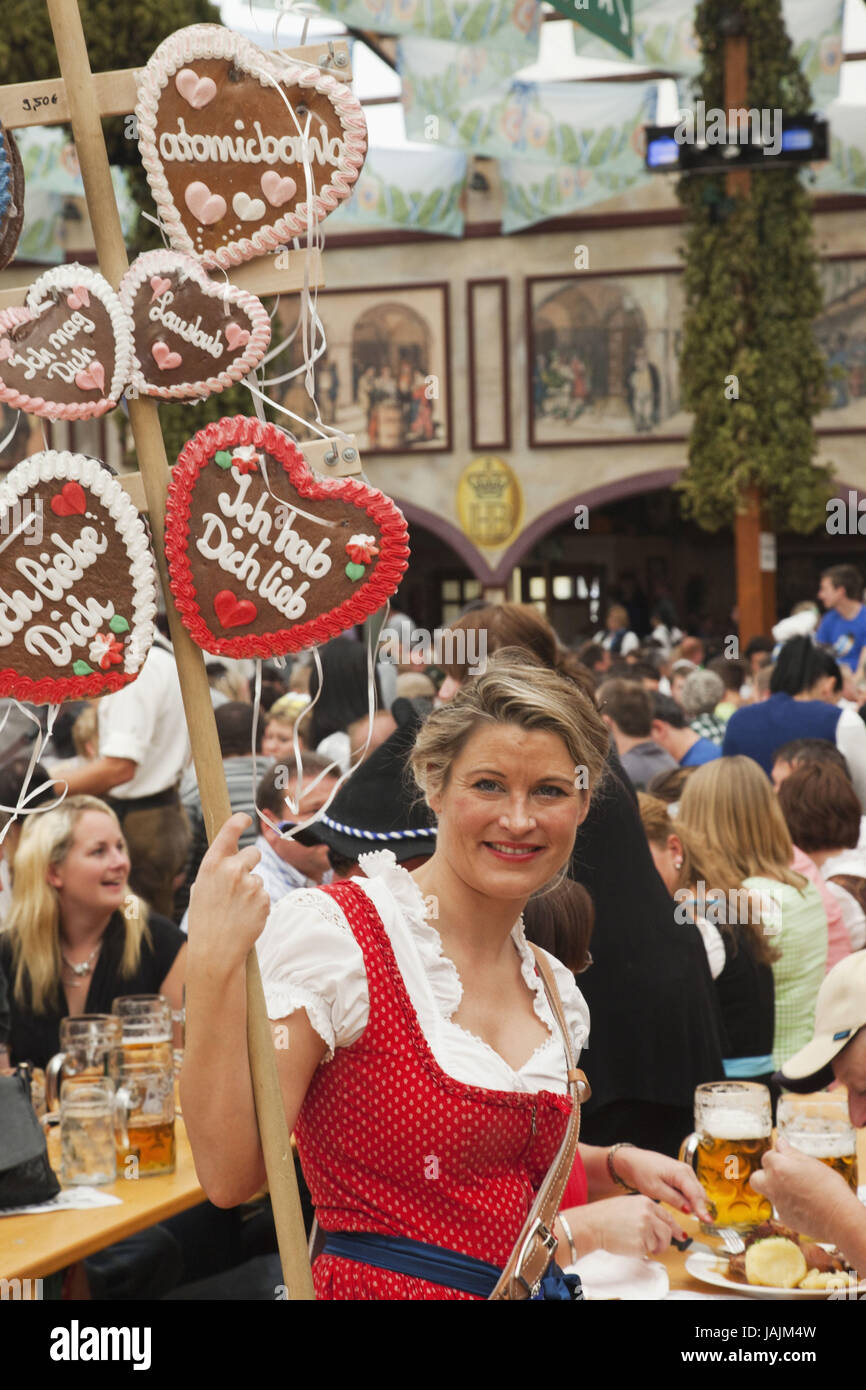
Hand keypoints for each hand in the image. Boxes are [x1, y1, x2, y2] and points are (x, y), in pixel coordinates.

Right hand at [187, 814, 270, 969]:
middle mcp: (232, 870)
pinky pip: (265, 895)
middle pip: (253, 853)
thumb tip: (228, 858)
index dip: (239, 821)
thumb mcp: (200, 890)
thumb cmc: (204, 921)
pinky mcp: (264, 899)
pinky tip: (245, 917)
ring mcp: (250, 884)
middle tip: (240, 883)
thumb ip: (216, 871)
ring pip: (259, 878)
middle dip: (250, 864)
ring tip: (237, 909)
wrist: (215, 951)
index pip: (229, 831)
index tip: (245, 818)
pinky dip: (258, 905)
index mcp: (211, 865)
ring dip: (252, 889)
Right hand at [579, 1195, 687, 1257]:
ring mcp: (645, 1229)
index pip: (667, 1216)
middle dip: (665, 1242)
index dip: (675, 1227)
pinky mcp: (640, 1243)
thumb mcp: (628, 1205)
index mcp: (646, 1203)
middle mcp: (648, 1215)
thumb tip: (659, 1223)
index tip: (680, 1234)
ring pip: (658, 1243)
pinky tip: (628, 1244)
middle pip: (667, 1231)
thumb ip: (645, 1212)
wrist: (592, 1224)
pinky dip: (639, 1251)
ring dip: (651, 1247)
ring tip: (636, 1243)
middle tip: (659, 1247)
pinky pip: (647, 1251)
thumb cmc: (605, 1215)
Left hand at [614, 1146, 712, 1223]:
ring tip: (700, 1217)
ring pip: (697, 1191)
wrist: (634, 1161)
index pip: (696, 1194)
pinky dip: (692, 1198)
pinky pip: (691, 1189)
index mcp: (680, 1173)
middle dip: (703, 1207)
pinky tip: (690, 1207)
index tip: (708, 1221)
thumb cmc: (642, 1172)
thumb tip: (689, 1210)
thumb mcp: (655, 1189)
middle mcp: (686, 1170)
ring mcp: (685, 1172)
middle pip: (699, 1192)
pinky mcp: (681, 1175)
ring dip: (698, 1203)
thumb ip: (674, 1199)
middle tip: (706, 1222)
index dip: (703, 1209)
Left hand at [750, 1136, 857, 1244]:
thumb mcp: (812, 1164)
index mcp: (778, 1168)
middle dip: (765, 1175)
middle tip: (783, 1175)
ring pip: (770, 1194)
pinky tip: (807, 1205)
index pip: (768, 1157)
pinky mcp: (785, 1219)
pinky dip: (790, 1205)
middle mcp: (772, 1186)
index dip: (778, 1157)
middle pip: (756, 1178)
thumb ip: (792, 1153)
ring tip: (800, 1191)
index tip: (788, 1159)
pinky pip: (782, 1208)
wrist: (839, 1218)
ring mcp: (777, 1204)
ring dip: (778, 1190)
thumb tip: (780, 1143)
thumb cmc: (829, 1187)